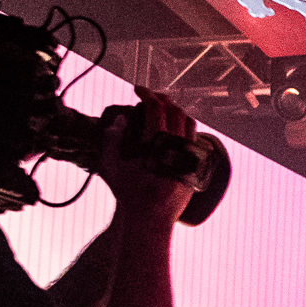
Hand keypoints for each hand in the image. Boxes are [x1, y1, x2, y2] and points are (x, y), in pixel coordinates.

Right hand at [98, 88, 199, 221]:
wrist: (150, 216)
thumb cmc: (129, 193)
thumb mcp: (111, 166)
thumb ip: (112, 139)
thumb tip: (121, 120)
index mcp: (156, 144)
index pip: (156, 108)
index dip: (147, 94)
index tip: (139, 90)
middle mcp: (176, 147)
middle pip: (175, 111)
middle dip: (162, 99)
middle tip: (150, 97)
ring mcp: (188, 156)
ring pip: (188, 122)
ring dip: (175, 111)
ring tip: (163, 109)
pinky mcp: (195, 165)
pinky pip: (194, 138)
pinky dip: (184, 127)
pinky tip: (174, 128)